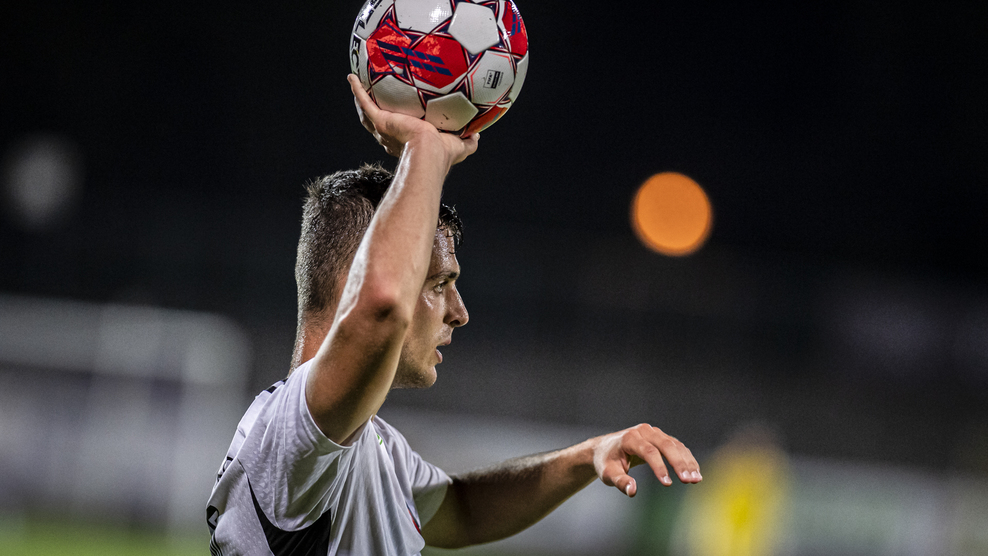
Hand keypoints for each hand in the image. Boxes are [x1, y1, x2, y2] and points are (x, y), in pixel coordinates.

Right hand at [348, 74, 478, 165]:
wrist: (429, 153)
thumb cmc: (443, 154)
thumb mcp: (461, 146)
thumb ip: (469, 141)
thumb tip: (478, 134)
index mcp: (410, 143)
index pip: (403, 135)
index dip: (401, 127)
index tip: (403, 120)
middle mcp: (393, 138)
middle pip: (381, 124)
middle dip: (376, 114)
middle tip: (375, 100)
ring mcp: (384, 129)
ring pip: (367, 114)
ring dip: (361, 100)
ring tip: (357, 86)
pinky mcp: (380, 120)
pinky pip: (364, 102)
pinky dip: (356, 90)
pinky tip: (351, 77)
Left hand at [593, 423, 700, 496]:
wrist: (605, 448)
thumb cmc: (606, 462)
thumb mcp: (608, 474)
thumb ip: (620, 482)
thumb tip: (633, 491)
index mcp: (629, 438)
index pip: (648, 451)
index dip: (659, 467)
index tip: (667, 483)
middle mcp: (643, 431)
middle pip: (665, 445)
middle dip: (679, 463)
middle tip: (690, 480)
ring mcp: (654, 432)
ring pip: (675, 445)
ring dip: (687, 461)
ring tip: (696, 479)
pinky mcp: (661, 437)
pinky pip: (677, 446)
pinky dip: (687, 459)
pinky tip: (695, 472)